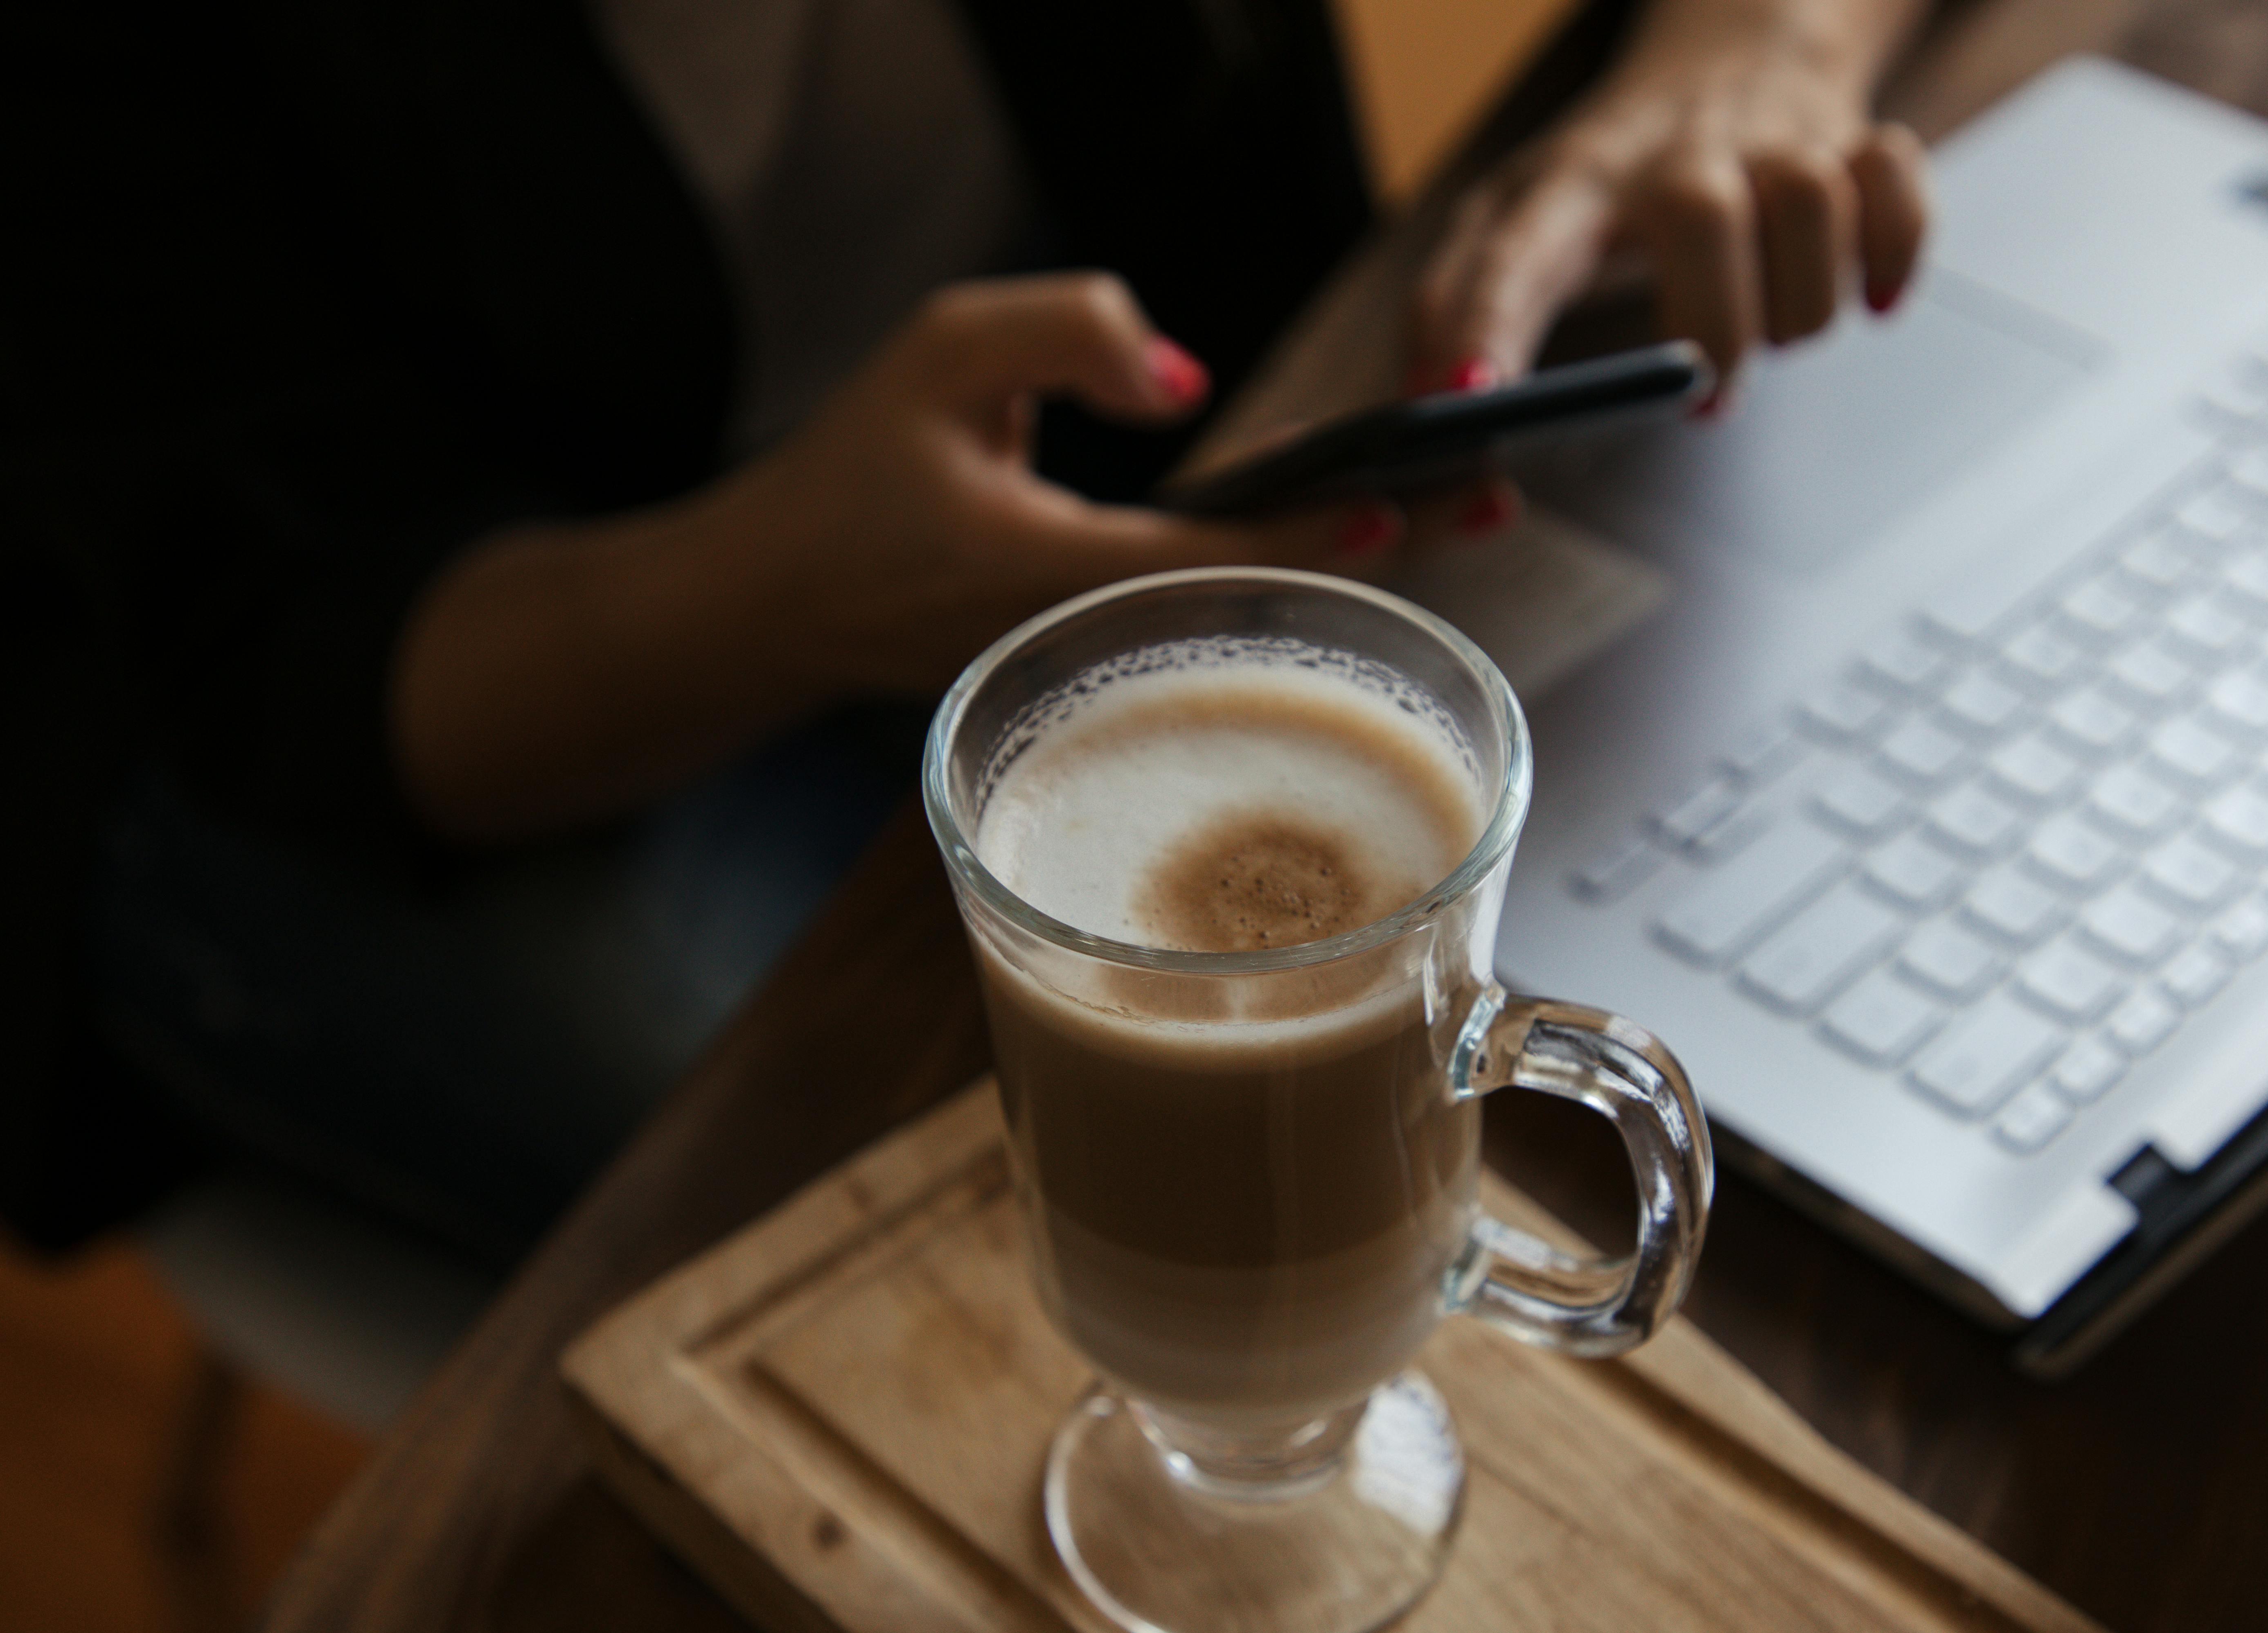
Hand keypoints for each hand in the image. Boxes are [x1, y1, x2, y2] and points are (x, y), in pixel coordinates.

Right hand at [707, 272, 1423, 703]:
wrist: (774, 604)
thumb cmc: (846, 478)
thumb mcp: (940, 352)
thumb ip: (1066, 332)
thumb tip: (1184, 378)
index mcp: (1051, 571)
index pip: (1214, 553)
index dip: (1315, 529)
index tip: (1402, 500)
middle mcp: (1093, 636)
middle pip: (1267, 593)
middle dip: (1384, 546)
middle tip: (1493, 498)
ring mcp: (1099, 665)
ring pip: (1249, 611)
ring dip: (1349, 561)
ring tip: (1450, 509)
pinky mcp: (1097, 665)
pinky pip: (1211, 618)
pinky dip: (1285, 575)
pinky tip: (1344, 539)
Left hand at [1412, 0, 1929, 401]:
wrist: (1731, 51)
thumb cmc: (1611, 172)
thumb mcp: (1512, 222)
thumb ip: (1452, 311)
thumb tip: (1419, 407)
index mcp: (1567, 187)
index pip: (1509, 255)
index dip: (1486, 330)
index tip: (1469, 401)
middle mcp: (1671, 156)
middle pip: (1703, 222)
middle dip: (1715, 333)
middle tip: (1704, 391)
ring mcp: (1768, 143)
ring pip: (1810, 211)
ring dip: (1801, 306)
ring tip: (1772, 329)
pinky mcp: (1852, 142)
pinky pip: (1896, 191)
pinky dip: (1895, 253)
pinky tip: (1871, 291)